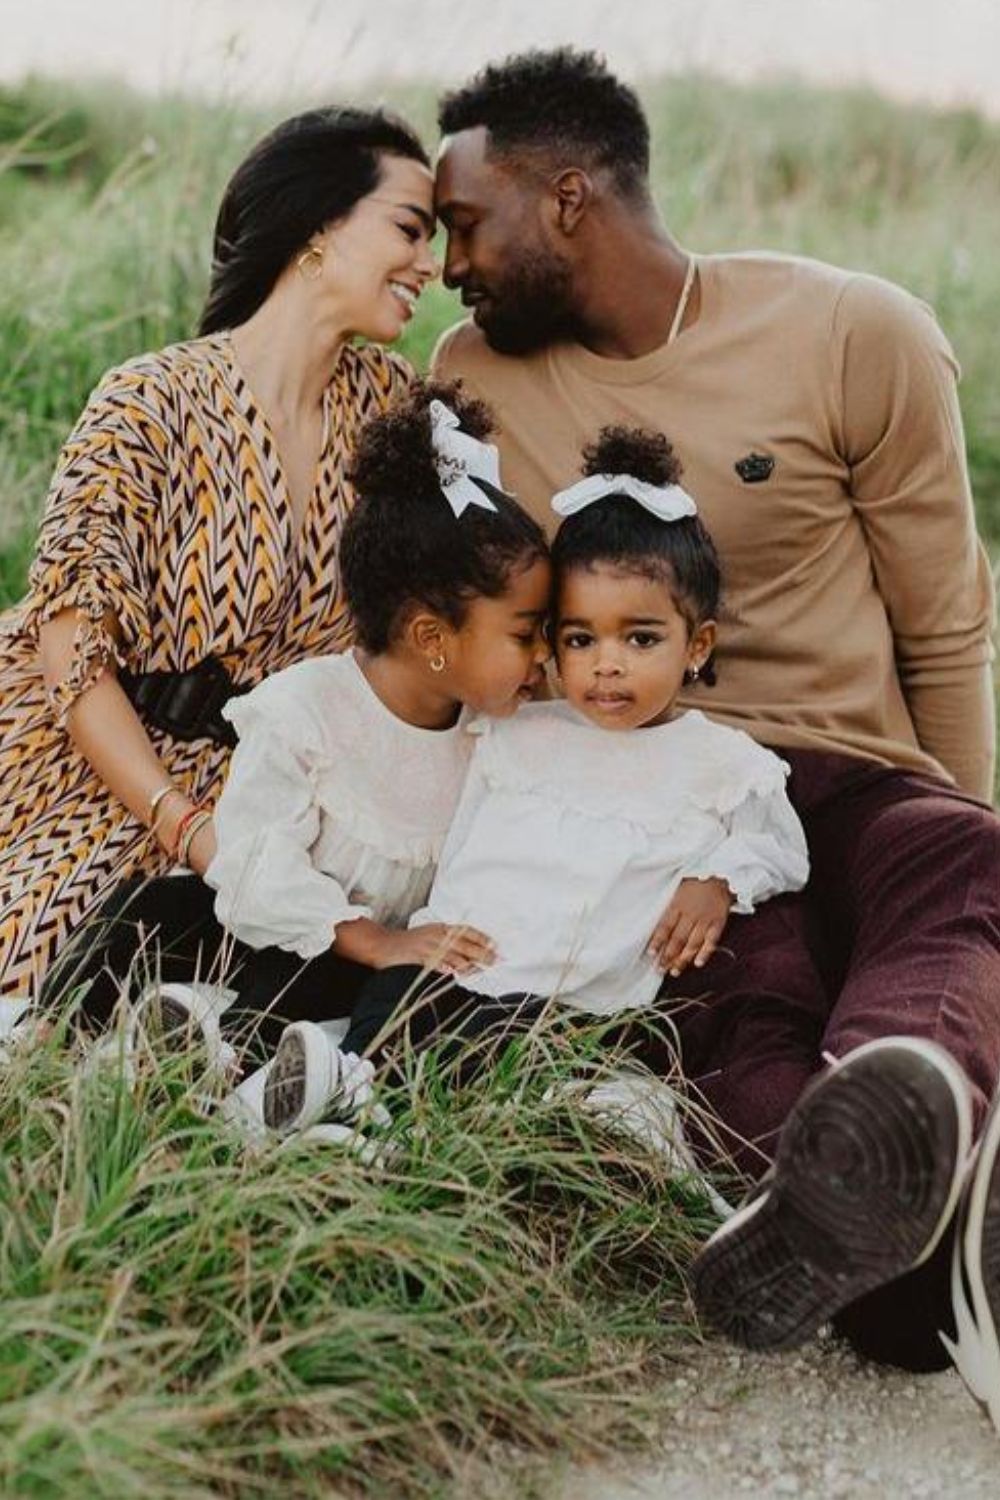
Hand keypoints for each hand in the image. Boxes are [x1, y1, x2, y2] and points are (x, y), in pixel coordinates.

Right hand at [348, 921, 496, 975]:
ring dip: (469, 964)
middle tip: (495, 960)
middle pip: (464, 945)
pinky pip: (437, 965)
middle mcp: (437, 936)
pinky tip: (457, 974)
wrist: (383, 944)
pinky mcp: (419, 958)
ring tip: (481, 970)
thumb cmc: (409, 942)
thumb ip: (448, 942)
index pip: (466, 931)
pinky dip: (448, 969)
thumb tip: (470, 954)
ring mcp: (428, 947)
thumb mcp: (430, 935)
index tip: (494, 944)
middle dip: (482, 953)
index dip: (482, 937)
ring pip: (454, 956)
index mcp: (441, 928)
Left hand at [646, 877, 732, 976]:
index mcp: (678, 905)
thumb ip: (668, 909)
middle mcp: (691, 914)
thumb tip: (656, 929)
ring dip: (683, 959)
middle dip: (668, 956)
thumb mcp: (676, 891)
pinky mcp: (718, 923)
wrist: (720, 875)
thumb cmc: (694, 884)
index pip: (665, 926)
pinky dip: (705, 953)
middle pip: (678, 938)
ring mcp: (706, 919)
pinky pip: (711, 941)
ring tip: (674, 971)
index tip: (651, 954)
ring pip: (693, 943)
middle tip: (660, 969)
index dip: (657, 941)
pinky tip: (697, 963)